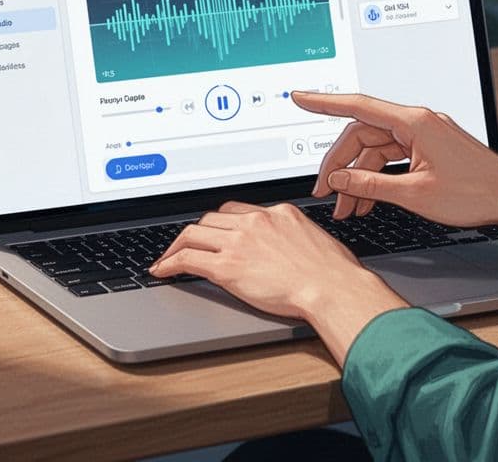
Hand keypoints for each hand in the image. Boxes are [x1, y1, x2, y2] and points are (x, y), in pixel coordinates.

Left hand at [147, 201, 397, 321]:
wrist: (333, 287)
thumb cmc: (335, 273)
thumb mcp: (318, 242)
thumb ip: (299, 239)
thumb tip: (299, 250)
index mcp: (278, 213)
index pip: (237, 210)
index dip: (220, 222)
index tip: (214, 231)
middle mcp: (255, 221)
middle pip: (212, 219)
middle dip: (197, 232)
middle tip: (187, 244)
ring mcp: (239, 242)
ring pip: (194, 233)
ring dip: (177, 245)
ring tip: (168, 257)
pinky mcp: (227, 266)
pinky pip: (188, 258)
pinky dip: (169, 262)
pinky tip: (162, 270)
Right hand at [291, 91, 497, 226]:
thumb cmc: (476, 194)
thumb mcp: (415, 194)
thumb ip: (370, 184)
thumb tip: (338, 179)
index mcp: (414, 122)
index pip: (358, 106)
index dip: (324, 103)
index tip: (300, 98)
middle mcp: (417, 123)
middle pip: (362, 136)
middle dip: (340, 165)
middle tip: (324, 192)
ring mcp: (423, 136)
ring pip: (375, 152)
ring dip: (358, 179)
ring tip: (347, 209)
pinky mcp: (428, 149)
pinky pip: (391, 159)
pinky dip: (376, 179)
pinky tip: (367, 201)